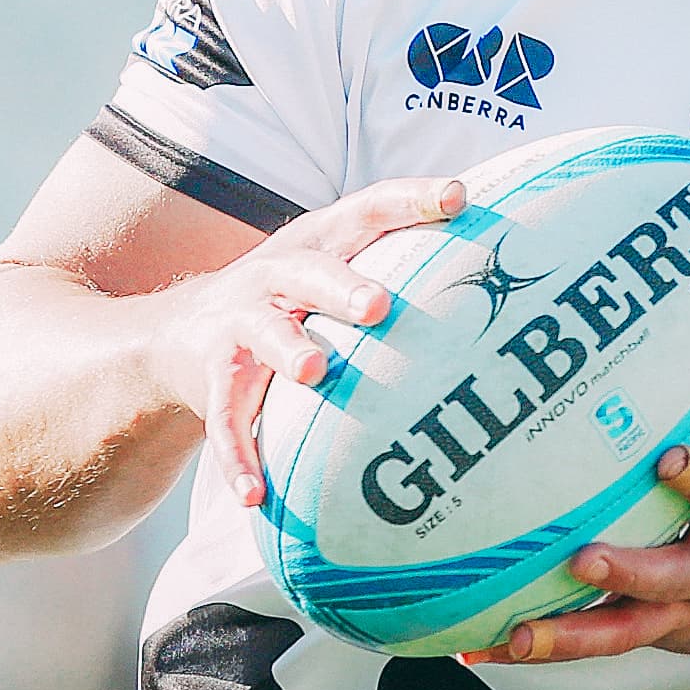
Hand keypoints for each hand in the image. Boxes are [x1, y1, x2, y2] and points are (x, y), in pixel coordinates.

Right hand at [155, 175, 464, 507]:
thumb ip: (404, 253)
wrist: (181, 332)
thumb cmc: (294, 297)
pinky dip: (239, 456)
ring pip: (263, 334)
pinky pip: (226, 419)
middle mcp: (276, 274)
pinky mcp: (213, 376)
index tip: (458, 197)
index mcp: (319, 242)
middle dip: (344, 285)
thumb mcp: (338, 265)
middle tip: (380, 305)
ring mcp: (240, 323)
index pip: (369, 208)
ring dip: (289, 351)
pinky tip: (256, 493)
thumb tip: (508, 249)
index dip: (413, 199)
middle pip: (310, 270)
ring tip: (316, 371)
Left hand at [466, 302, 689, 671]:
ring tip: (520, 632)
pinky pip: (598, 643)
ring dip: (573, 633)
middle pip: (672, 575)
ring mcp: (679, 610)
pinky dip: (551, 646)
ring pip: (626, 628)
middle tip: (584, 556)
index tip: (669, 458)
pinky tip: (497, 645)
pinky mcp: (651, 633)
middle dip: (632, 570)